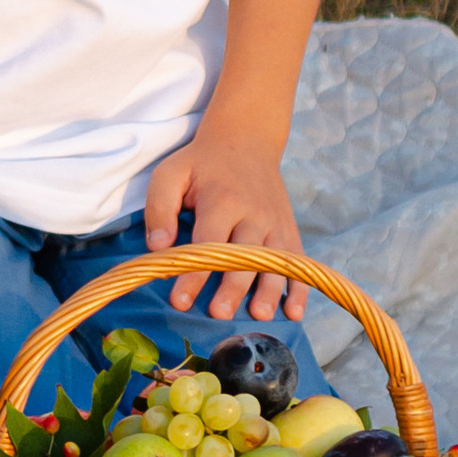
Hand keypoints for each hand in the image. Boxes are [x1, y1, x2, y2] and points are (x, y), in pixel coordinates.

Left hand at [142, 124, 307, 320]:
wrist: (246, 139)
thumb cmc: (201, 164)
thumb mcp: (171, 175)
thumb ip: (159, 209)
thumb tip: (158, 249)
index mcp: (222, 200)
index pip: (207, 243)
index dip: (193, 274)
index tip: (180, 302)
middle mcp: (253, 213)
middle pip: (245, 255)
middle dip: (232, 288)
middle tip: (218, 314)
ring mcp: (275, 223)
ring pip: (275, 262)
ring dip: (269, 291)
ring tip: (260, 317)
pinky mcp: (289, 231)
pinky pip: (298, 262)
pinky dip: (299, 288)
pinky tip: (294, 312)